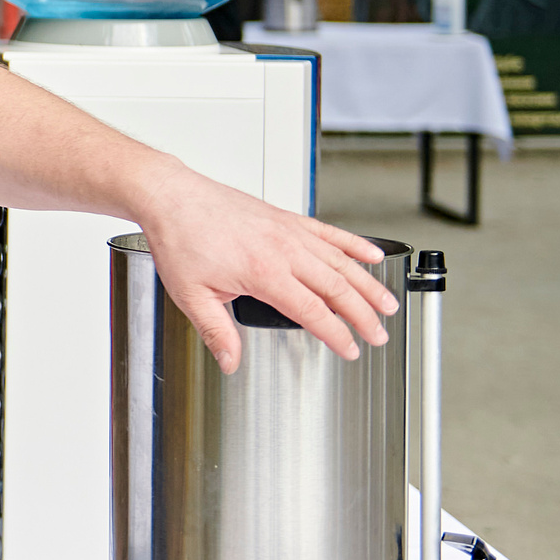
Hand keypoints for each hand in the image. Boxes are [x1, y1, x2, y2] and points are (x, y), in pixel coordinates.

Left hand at [133, 169, 397, 371]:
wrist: (171, 198)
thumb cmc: (180, 240)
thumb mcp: (192, 295)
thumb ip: (216, 331)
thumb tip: (230, 361)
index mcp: (264, 273)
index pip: (312, 312)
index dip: (336, 335)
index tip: (350, 350)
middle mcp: (283, 250)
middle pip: (337, 288)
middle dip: (363, 315)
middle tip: (379, 335)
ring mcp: (288, 231)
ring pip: (341, 261)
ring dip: (368, 284)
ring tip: (388, 304)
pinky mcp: (286, 217)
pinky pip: (329, 232)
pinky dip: (354, 244)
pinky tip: (371, 255)